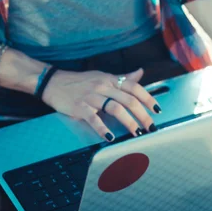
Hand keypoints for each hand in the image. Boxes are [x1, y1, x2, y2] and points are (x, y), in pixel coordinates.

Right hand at [42, 67, 161, 141]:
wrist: (53, 82)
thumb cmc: (80, 81)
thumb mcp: (102, 76)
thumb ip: (122, 77)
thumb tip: (140, 72)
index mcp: (110, 79)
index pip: (134, 87)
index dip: (148, 98)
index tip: (157, 110)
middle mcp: (103, 86)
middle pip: (128, 99)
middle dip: (142, 114)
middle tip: (151, 127)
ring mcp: (91, 97)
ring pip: (115, 108)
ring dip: (129, 122)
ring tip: (137, 133)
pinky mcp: (79, 107)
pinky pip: (94, 118)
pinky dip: (103, 129)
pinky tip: (111, 137)